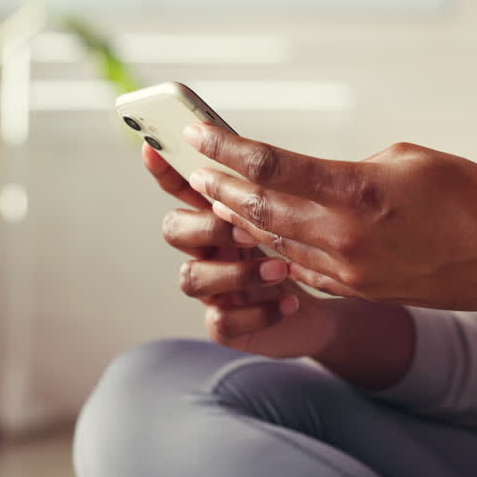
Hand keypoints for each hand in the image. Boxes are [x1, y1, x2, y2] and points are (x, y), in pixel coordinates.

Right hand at [143, 143, 334, 356]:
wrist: (324, 311)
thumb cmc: (303, 257)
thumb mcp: (293, 216)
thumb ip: (272, 188)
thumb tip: (266, 152)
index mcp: (218, 217)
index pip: (182, 188)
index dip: (164, 171)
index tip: (152, 150)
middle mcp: (207, 251)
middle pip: (174, 230)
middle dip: (207, 227)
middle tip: (250, 231)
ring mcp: (212, 290)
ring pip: (191, 278)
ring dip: (236, 272)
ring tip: (281, 269)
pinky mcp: (226, 326)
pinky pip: (221, 322)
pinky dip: (257, 313)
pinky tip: (290, 303)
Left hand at [182, 124, 476, 315]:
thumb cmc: (472, 199)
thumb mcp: (411, 159)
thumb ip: (355, 169)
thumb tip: (322, 179)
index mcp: (356, 191)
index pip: (270, 166)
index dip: (226, 148)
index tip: (198, 133)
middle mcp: (343, 236)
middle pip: (259, 208)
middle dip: (220, 186)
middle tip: (194, 168)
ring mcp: (348, 270)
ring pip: (274, 242)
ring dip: (241, 220)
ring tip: (217, 199)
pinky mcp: (358, 290)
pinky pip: (301, 267)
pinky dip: (275, 247)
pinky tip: (261, 233)